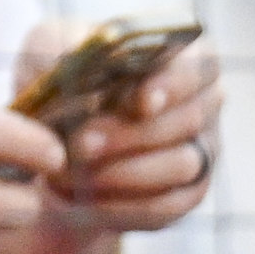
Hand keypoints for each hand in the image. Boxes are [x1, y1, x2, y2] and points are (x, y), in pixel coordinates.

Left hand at [24, 20, 221, 234]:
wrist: (51, 131)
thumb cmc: (60, 76)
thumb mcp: (50, 47)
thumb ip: (63, 47)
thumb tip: (75, 70)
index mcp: (182, 57)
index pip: (199, 66)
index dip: (173, 85)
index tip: (140, 102)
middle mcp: (204, 104)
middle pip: (188, 120)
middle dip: (130, 135)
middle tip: (80, 143)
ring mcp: (201, 151)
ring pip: (181, 166)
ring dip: (123, 172)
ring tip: (70, 170)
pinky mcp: (185, 195)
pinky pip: (166, 206)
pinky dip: (121, 205)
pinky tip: (82, 199)